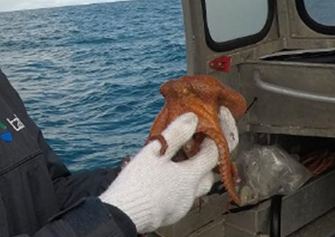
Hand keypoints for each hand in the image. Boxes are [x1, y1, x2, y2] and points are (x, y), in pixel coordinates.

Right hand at [101, 108, 237, 233]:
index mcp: (189, 177)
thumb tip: (192, 120)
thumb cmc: (137, 183)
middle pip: (208, 176)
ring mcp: (180, 207)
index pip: (212, 156)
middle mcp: (189, 194)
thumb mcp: (154, 151)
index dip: (212, 141)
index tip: (207, 132)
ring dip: (190, 176)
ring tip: (174, 165)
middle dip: (204, 162)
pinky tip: (163, 181)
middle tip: (193, 150)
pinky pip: (181, 198)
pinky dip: (177, 187)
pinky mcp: (170, 215)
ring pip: (194, 189)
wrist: (122, 214)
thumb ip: (175, 134)